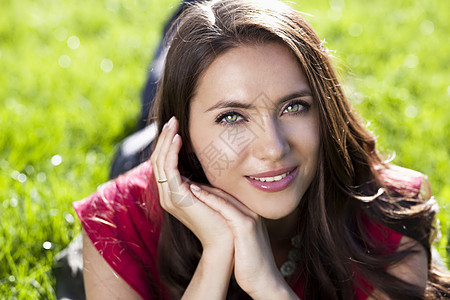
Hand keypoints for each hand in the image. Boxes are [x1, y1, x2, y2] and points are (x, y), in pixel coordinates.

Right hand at [150, 116, 232, 249]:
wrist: (226, 240)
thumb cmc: (222, 217)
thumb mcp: (208, 192)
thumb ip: (200, 180)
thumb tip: (202, 163)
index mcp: (173, 193)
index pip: (163, 164)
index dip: (166, 144)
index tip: (175, 127)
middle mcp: (167, 195)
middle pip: (157, 160)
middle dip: (163, 138)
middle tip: (172, 120)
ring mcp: (169, 197)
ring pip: (160, 162)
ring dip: (165, 141)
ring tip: (173, 124)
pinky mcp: (176, 198)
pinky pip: (168, 169)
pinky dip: (171, 152)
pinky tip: (177, 138)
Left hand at [189, 184, 296, 298]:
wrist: (265, 281)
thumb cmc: (250, 265)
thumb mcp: (242, 242)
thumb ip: (233, 231)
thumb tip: (218, 228)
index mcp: (250, 215)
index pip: (226, 196)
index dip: (207, 190)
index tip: (189, 185)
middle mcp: (251, 212)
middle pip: (224, 192)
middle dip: (203, 185)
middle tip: (183, 177)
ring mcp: (250, 217)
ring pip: (223, 196)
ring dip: (203, 187)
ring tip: (184, 181)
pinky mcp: (246, 226)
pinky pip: (224, 207)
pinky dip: (209, 198)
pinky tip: (194, 192)